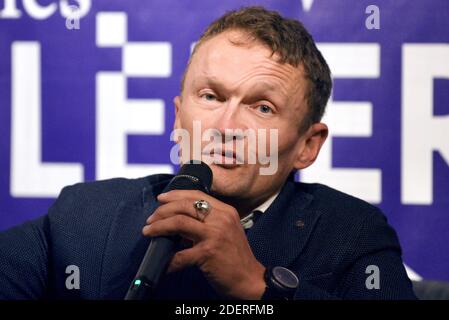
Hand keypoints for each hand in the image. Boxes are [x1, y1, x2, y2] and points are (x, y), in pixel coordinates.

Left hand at [142, 190, 265, 298]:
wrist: (249, 279)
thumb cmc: (236, 257)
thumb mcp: (227, 230)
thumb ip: (209, 222)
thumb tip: (179, 220)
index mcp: (225, 211)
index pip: (197, 195)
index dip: (176, 195)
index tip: (161, 199)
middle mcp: (221, 219)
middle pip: (185, 206)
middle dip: (163, 211)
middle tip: (151, 219)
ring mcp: (215, 235)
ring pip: (179, 222)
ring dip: (159, 227)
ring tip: (149, 231)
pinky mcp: (208, 253)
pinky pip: (181, 254)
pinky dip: (169, 260)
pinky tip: (164, 264)